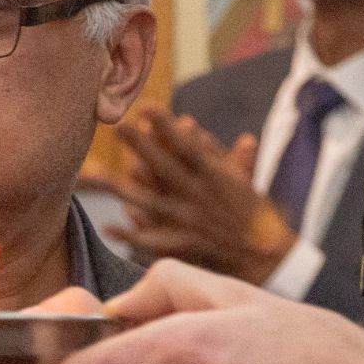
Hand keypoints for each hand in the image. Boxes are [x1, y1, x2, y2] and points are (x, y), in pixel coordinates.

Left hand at [97, 108, 298, 283]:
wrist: (269, 257)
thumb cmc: (255, 214)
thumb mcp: (241, 179)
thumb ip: (215, 152)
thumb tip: (193, 127)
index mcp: (216, 177)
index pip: (189, 147)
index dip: (168, 128)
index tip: (147, 107)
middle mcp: (200, 197)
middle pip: (166, 168)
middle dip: (142, 146)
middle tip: (117, 125)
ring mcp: (190, 221)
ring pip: (151, 202)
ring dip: (123, 187)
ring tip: (94, 174)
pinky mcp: (184, 244)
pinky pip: (153, 241)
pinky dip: (131, 235)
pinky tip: (108, 227)